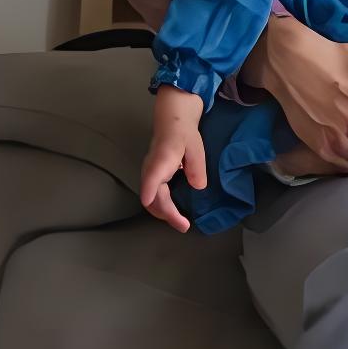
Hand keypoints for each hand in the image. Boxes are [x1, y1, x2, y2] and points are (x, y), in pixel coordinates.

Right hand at [139, 86, 206, 233]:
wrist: (172, 122)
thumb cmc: (184, 134)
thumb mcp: (195, 148)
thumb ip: (196, 167)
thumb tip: (198, 187)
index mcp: (161, 162)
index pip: (151, 180)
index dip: (151, 194)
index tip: (152, 205)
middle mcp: (150, 171)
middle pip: (153, 198)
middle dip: (166, 214)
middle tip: (184, 226)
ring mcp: (149, 175)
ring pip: (151, 200)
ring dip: (163, 213)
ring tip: (180, 222)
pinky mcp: (152, 178)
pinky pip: (154, 196)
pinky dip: (162, 207)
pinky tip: (174, 212)